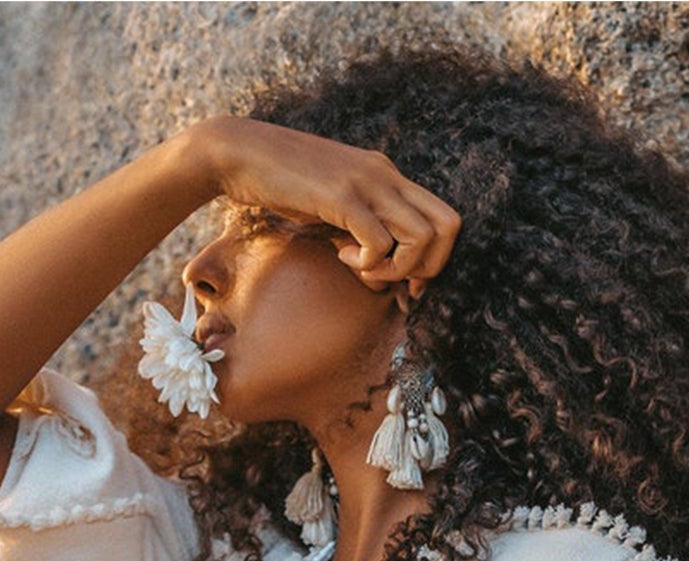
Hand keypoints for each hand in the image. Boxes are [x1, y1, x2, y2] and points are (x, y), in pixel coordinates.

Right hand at [191, 115, 460, 301]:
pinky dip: (366, 263)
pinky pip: (379, 243)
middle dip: (428, 268)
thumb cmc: (283, 185)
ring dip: (397, 269)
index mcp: (388, 175)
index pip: (445, 218)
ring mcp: (367, 182)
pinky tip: (339, 255)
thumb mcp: (334, 206)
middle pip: (449, 227)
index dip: (435, 259)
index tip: (404, 280)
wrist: (240, 152)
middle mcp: (386, 174)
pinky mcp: (342, 195)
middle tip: (391, 280)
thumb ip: (361, 229)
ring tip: (360, 268)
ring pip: (422, 237)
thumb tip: (381, 271)